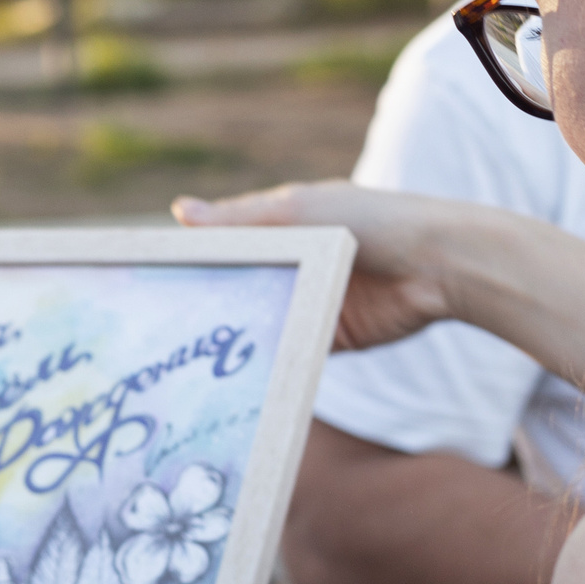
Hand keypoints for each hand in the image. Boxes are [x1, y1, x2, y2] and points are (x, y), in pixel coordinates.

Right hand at [176, 181, 464, 349]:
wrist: (440, 266)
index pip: (224, 245)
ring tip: (181, 354)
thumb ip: (240, 218)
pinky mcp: (328, 337)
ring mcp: (308, 302)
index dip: (190, 259)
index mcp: (282, 229)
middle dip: (202, 303)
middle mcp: (292, 266)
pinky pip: (287, 349)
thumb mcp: (300, 212)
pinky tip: (229, 372)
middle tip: (151, 324)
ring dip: (231, 334)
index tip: (145, 275)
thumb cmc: (374, 220)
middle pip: (236, 287)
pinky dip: (265, 358)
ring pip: (257, 322)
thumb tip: (177, 212)